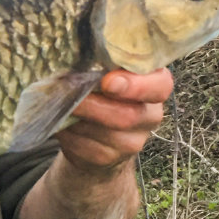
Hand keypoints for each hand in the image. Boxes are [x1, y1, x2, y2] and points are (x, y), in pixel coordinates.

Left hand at [17, 68, 171, 218]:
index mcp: (154, 86)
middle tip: (69, 91)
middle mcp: (149, 116)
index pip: (160, 85)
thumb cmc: (100, 91)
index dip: (136, 85)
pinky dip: (68, 132)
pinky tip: (59, 121)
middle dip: (93, 104)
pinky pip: (86, 147)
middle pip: (127, 115)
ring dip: (77, 116)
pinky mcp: (109, 160)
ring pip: (104, 134)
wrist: (96, 134)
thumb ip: (99, 64)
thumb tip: (69, 58)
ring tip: (58, 102)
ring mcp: (132, 142)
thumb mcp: (104, 72)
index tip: (109, 82)